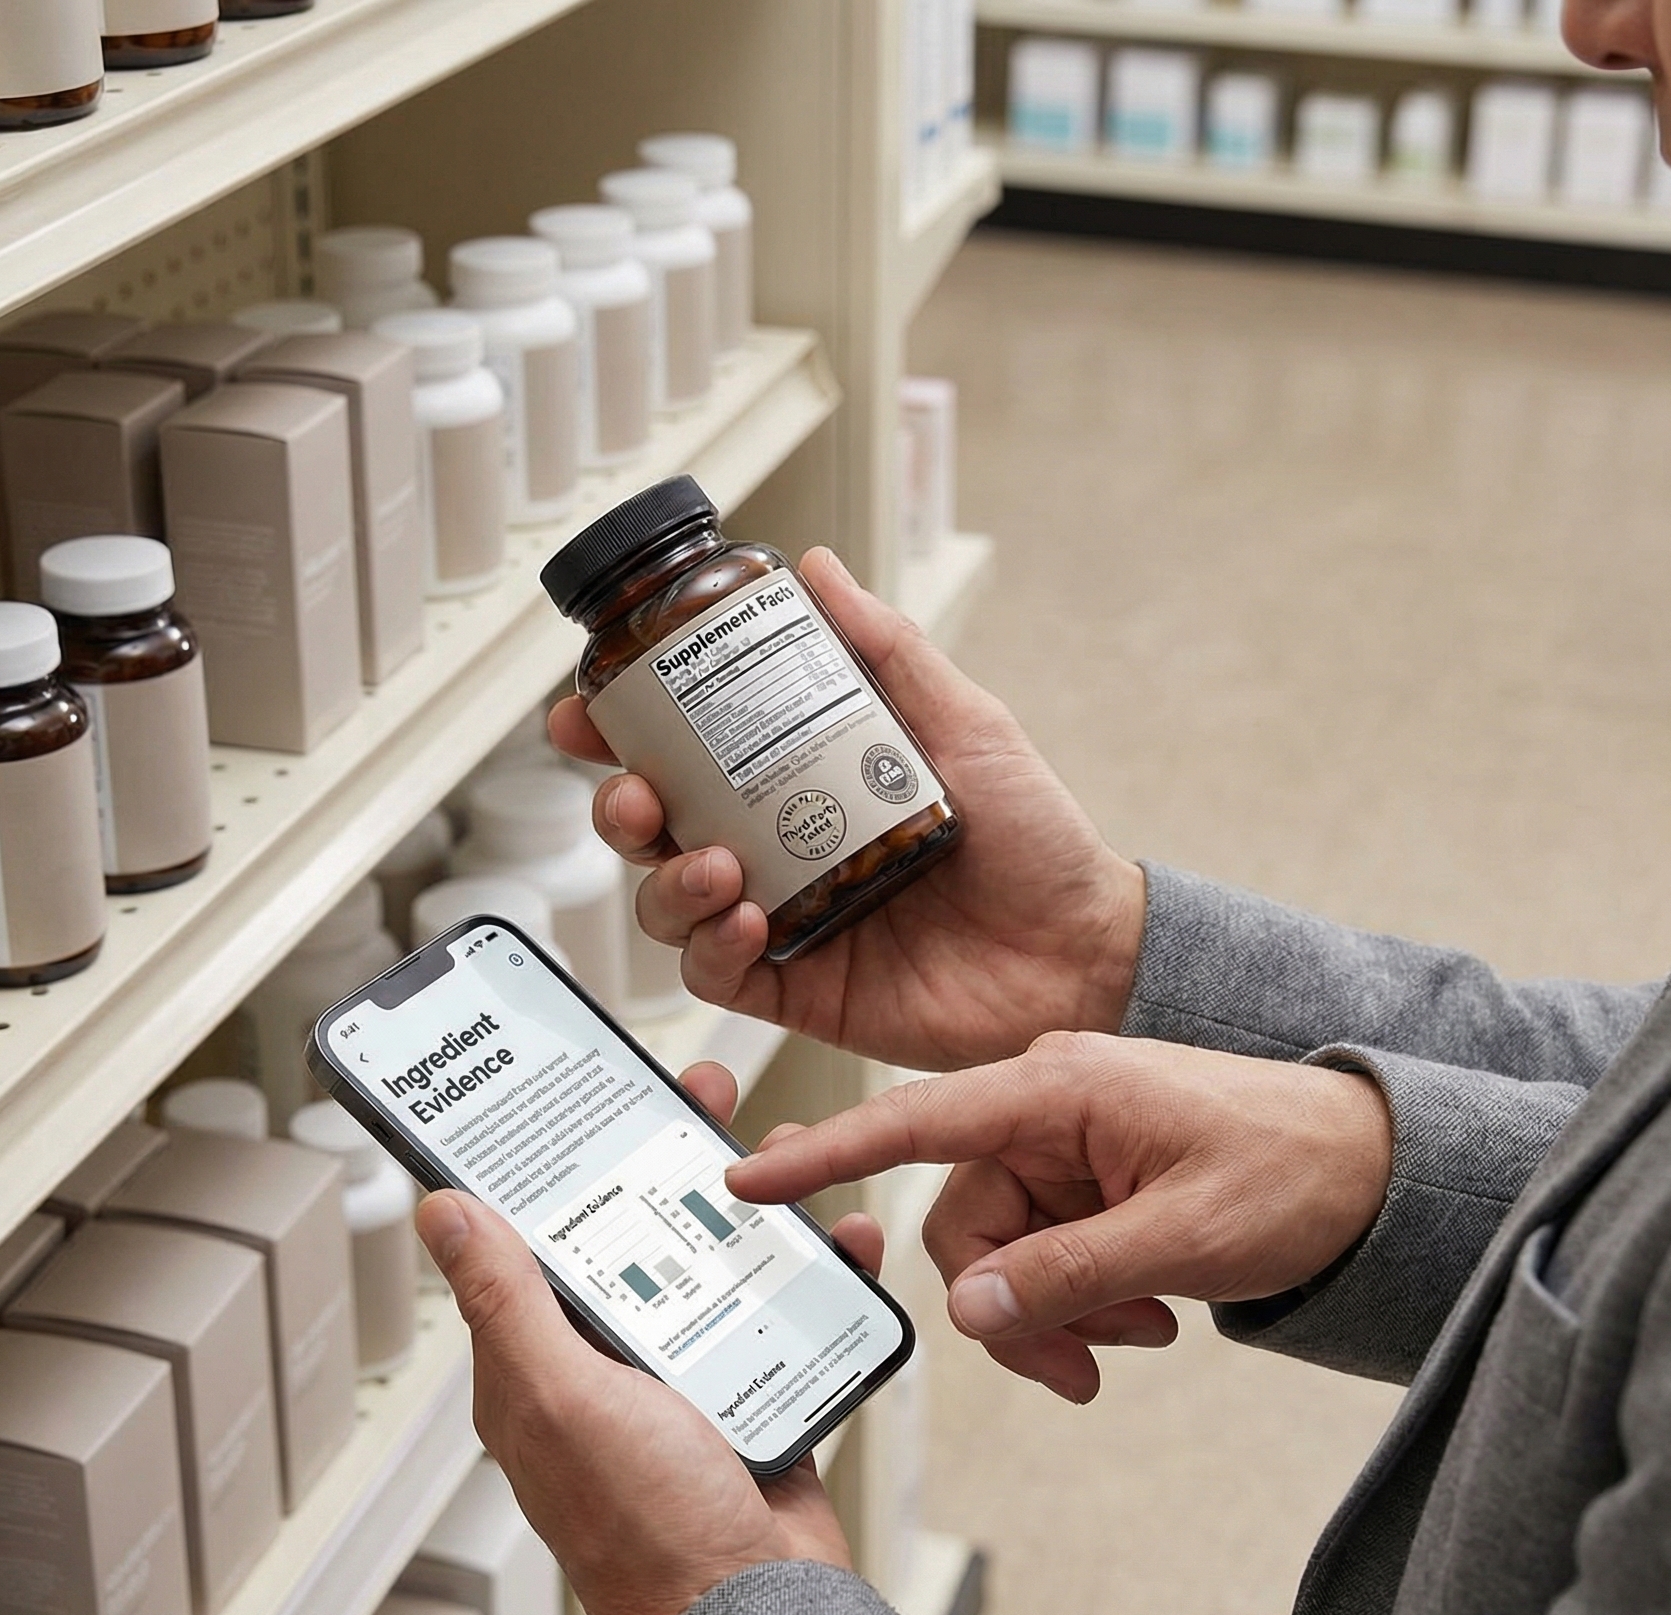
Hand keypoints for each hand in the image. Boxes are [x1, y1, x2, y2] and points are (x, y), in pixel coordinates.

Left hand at [416, 1062, 883, 1614]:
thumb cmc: (648, 1530)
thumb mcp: (563, 1396)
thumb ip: (507, 1301)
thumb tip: (443, 1210)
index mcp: (543, 1364)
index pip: (539, 1236)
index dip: (564, 1159)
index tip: (593, 1092)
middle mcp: (609, 1367)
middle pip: (638, 1232)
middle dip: (672, 1158)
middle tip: (705, 1094)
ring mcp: (687, 1383)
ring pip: (717, 1264)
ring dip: (754, 1207)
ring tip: (790, 1153)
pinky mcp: (755, 1399)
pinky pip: (784, 1316)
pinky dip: (817, 1275)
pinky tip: (845, 1239)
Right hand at [548, 547, 1145, 1071]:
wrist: (1082, 951)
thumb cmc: (1034, 841)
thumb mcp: (962, 724)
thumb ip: (885, 651)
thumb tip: (817, 568)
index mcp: (801, 781)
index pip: (686, 752)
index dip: (622, 733)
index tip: (588, 712)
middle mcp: (778, 849)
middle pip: (656, 828)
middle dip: (620, 808)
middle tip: (635, 796)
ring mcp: (782, 921)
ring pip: (671, 904)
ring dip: (668, 883)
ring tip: (716, 865)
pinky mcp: (797, 988)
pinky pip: (717, 975)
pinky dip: (713, 949)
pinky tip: (748, 923)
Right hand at [726, 1033, 1392, 1404]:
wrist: (1378, 1166)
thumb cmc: (1297, 1170)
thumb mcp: (1183, 1237)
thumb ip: (1067, 1275)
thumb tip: (971, 1313)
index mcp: (1058, 1085)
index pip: (914, 1119)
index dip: (827, 1153)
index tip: (750, 1179)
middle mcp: (1048, 1103)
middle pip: (964, 1222)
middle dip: (1015, 1302)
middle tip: (1090, 1361)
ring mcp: (1068, 1140)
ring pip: (1002, 1248)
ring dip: (1058, 1305)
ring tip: (1143, 1329)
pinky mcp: (1090, 1174)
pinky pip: (1044, 1248)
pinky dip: (1081, 1294)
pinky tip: (1146, 1313)